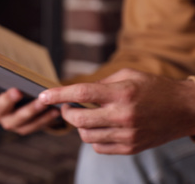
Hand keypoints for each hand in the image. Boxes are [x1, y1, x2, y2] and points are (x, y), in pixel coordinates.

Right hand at [0, 74, 60, 134]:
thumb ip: (4, 72)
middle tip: (17, 91)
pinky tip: (56, 110)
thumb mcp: (8, 78)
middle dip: (8, 99)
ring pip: (20, 120)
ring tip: (44, 101)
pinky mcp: (24, 129)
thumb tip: (0, 56)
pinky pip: (35, 126)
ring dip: (33, 110)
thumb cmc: (15, 84)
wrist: (26, 105)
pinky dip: (46, 119)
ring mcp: (10, 123)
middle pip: (0, 107)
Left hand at [39, 68, 194, 153]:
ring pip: (86, 136)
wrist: (184, 109)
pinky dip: (93, 138)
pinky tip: (99, 128)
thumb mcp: (128, 75)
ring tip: (86, 117)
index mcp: (122, 93)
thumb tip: (77, 93)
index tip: (43, 95)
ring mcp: (128, 134)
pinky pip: (99, 148)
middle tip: (67, 107)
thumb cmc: (154, 88)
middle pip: (79, 119)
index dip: (58, 94)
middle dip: (65, 113)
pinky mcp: (131, 147)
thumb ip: (102, 84)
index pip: (82, 93)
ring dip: (79, 126)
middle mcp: (123, 116)